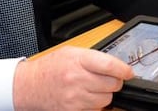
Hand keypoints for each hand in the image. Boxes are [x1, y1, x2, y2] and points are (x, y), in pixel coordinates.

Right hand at [13, 46, 132, 110]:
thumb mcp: (71, 52)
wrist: (29, 85)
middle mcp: (77, 78)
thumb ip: (94, 58)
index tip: (129, 72)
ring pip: (106, 99)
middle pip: (112, 84)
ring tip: (94, 88)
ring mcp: (74, 97)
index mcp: (78, 60)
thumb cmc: (50, 68)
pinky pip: (95, 109)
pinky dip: (94, 104)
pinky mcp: (72, 110)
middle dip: (114, 81)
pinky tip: (86, 97)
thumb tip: (116, 66)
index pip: (109, 66)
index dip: (124, 70)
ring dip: (105, 94)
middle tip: (108, 79)